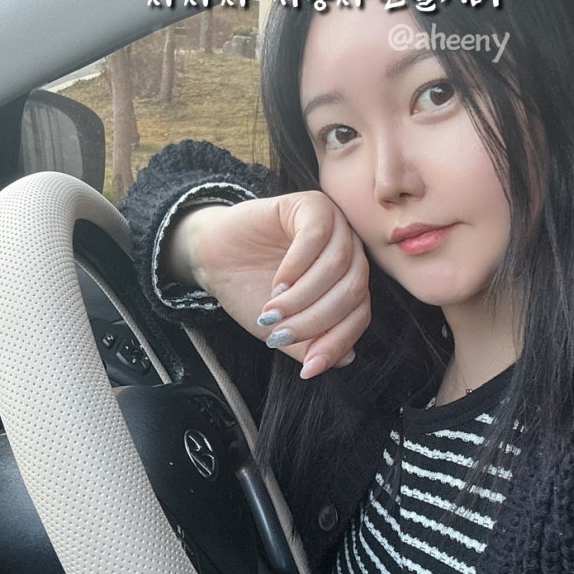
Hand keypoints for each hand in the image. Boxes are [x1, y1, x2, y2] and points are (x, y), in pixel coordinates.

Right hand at [165, 191, 370, 377]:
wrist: (214, 258)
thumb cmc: (252, 290)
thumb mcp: (284, 327)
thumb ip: (312, 342)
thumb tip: (346, 358)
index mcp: (350, 279)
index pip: (359, 314)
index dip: (336, 342)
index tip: (308, 368)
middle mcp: (350, 251)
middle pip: (352, 290)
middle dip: (315, 321)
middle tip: (279, 336)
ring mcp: (335, 225)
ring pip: (337, 266)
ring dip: (303, 298)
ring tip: (272, 313)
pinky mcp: (311, 205)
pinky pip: (316, 236)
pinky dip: (297, 267)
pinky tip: (277, 285)